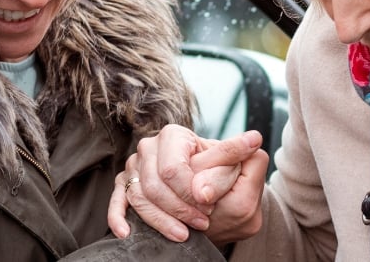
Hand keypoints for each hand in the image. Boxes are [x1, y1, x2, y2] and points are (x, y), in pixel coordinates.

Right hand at [108, 125, 265, 241]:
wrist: (212, 197)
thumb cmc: (221, 179)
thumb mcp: (236, 167)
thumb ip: (240, 155)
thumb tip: (253, 140)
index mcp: (174, 136)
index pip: (173, 168)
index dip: (190, 192)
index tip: (209, 205)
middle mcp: (150, 148)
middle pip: (155, 184)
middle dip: (179, 208)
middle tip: (202, 221)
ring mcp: (134, 168)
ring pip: (140, 197)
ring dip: (162, 220)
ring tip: (185, 234)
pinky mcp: (125, 187)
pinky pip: (117, 202)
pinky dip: (119, 217)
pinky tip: (127, 232)